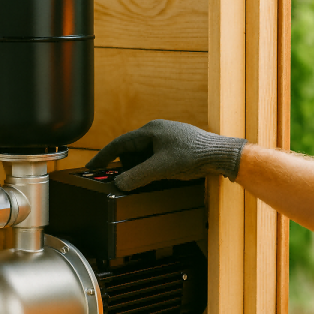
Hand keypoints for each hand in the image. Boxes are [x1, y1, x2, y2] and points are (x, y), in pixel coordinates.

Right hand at [85, 119, 246, 190]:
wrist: (220, 155)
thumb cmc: (194, 155)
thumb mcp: (160, 168)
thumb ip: (137, 176)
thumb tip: (120, 183)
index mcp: (150, 130)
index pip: (119, 144)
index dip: (104, 156)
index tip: (92, 166)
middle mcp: (158, 131)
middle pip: (131, 150)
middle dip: (124, 166)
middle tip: (117, 180)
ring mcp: (169, 138)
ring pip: (144, 154)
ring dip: (139, 168)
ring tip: (139, 181)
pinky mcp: (178, 147)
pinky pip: (156, 157)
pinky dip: (151, 168)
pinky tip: (156, 177)